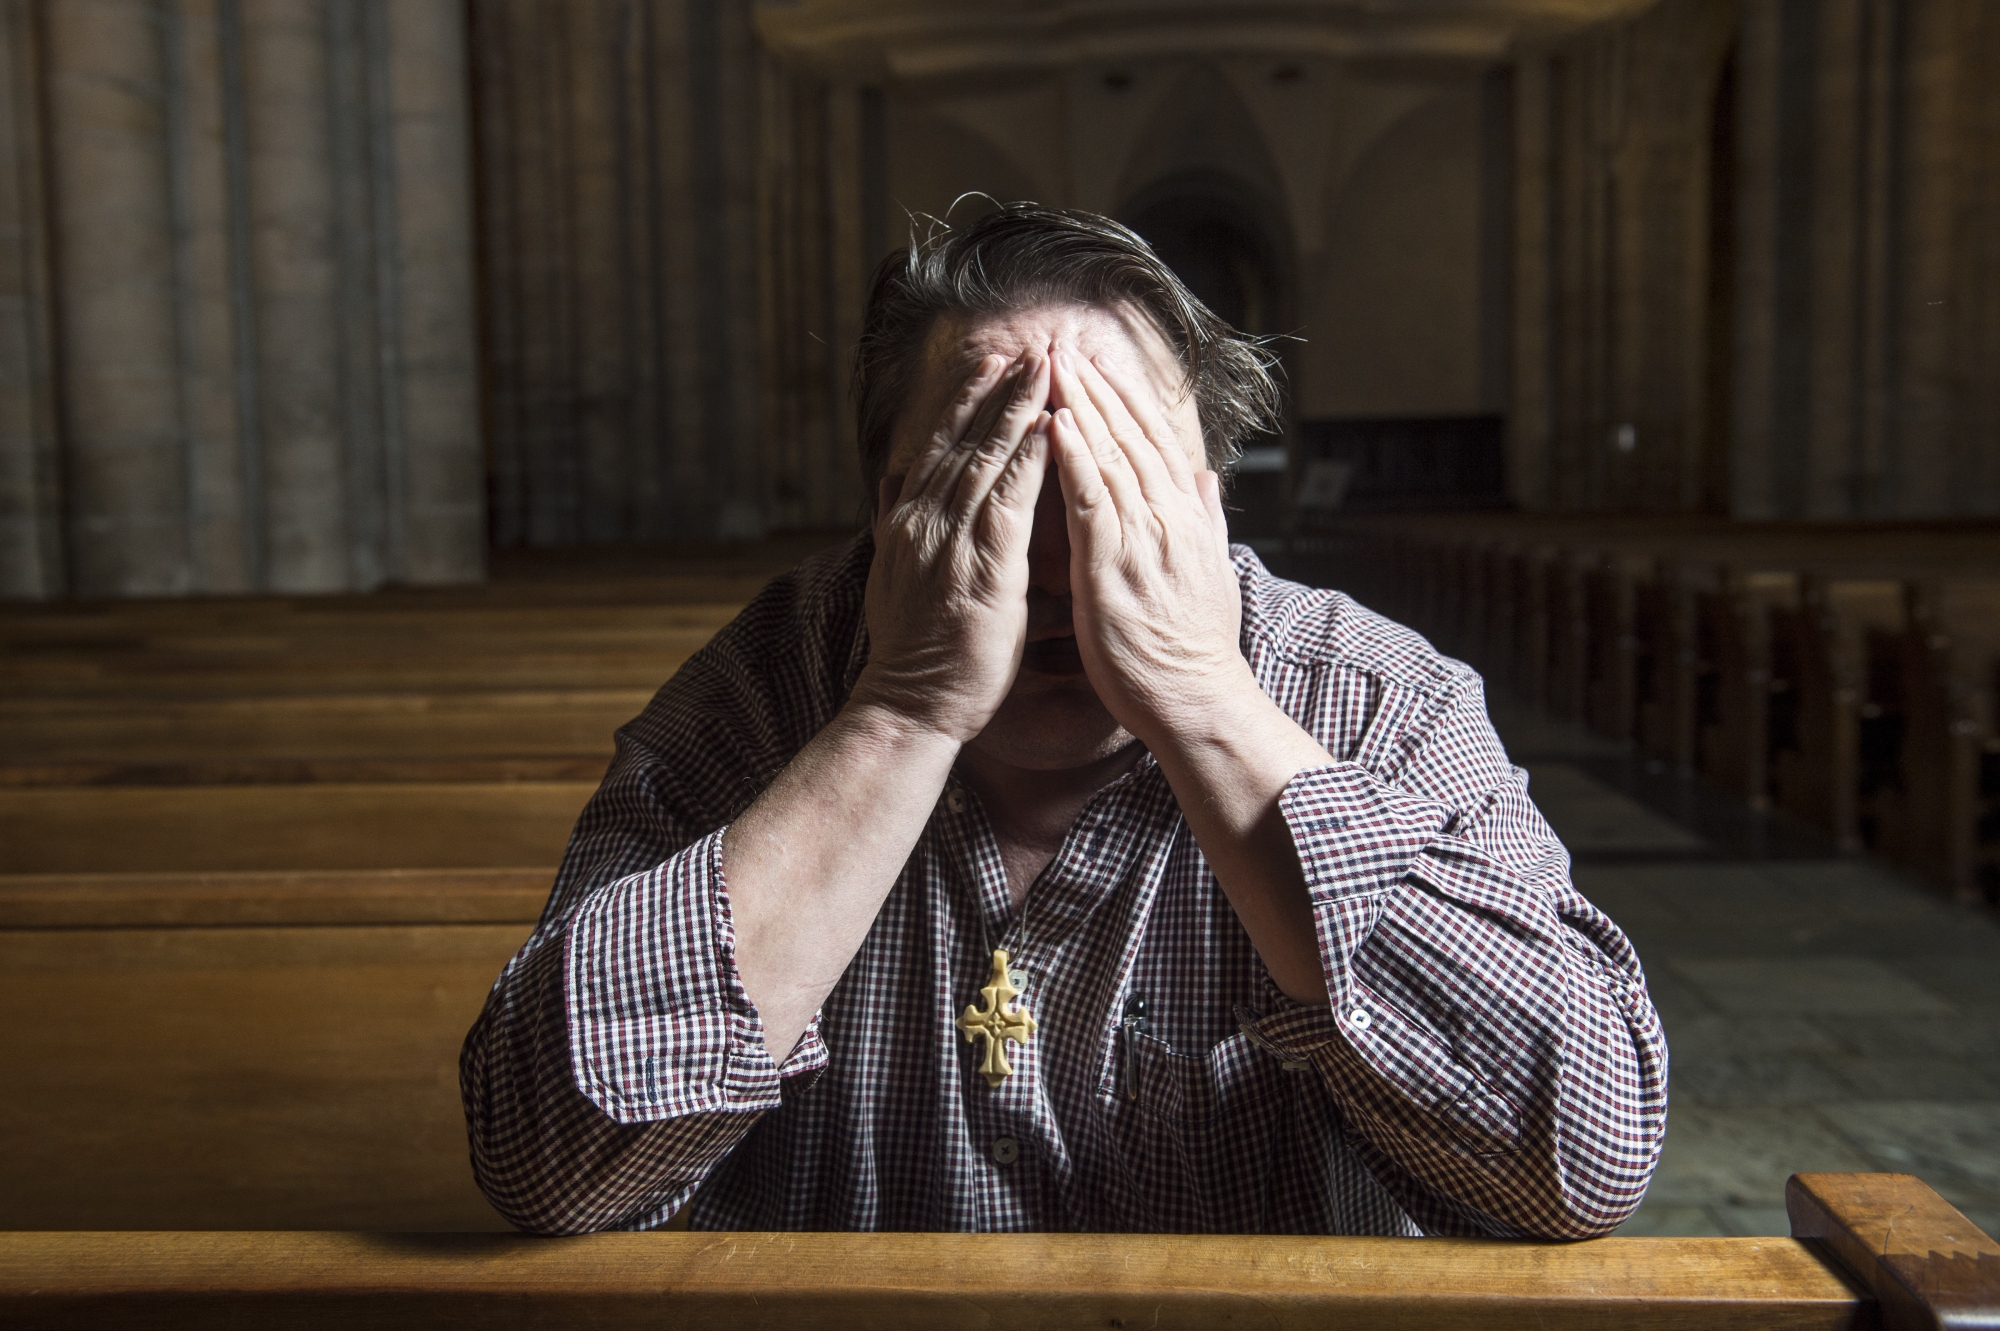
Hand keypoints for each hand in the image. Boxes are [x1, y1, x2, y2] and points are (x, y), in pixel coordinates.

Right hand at [851, 351, 1051, 743]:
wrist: (910, 705)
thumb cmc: (916, 651)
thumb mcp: (895, 575)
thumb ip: (895, 525)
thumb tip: (891, 483)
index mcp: (910, 523)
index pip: (941, 450)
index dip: (966, 404)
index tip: (989, 365)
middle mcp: (926, 522)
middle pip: (966, 442)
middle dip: (998, 391)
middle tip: (1029, 347)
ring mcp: (952, 544)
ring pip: (988, 460)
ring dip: (1018, 409)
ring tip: (1045, 368)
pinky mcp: (984, 570)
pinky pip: (1010, 502)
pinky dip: (1028, 461)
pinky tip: (1048, 429)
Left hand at [1049, 348, 1251, 746]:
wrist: (1198, 700)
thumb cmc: (1195, 648)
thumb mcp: (1212, 573)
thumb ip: (1208, 520)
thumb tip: (1207, 479)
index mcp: (1187, 519)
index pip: (1154, 443)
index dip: (1125, 400)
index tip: (1098, 364)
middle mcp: (1169, 518)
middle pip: (1131, 436)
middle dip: (1096, 386)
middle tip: (1062, 345)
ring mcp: (1145, 538)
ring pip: (1112, 455)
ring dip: (1081, 404)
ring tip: (1052, 365)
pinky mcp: (1116, 565)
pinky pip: (1092, 499)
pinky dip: (1076, 457)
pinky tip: (1058, 423)